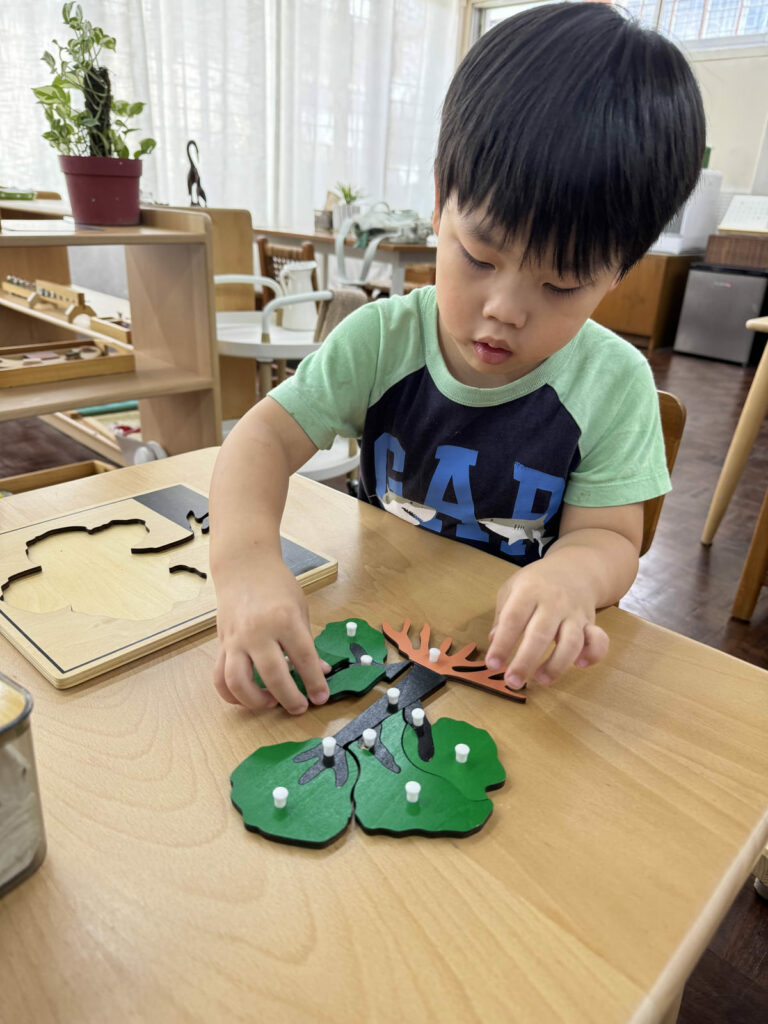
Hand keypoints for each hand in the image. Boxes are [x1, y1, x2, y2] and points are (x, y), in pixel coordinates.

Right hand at [213, 560, 329, 713]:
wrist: (244, 567)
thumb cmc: (276, 586)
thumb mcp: (300, 609)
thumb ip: (308, 643)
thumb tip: (322, 672)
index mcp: (284, 619)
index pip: (303, 658)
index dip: (314, 682)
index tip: (321, 697)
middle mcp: (258, 631)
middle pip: (273, 675)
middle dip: (290, 698)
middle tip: (300, 707)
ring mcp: (237, 639)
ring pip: (239, 681)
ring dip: (256, 701)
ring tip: (271, 703)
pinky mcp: (222, 645)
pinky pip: (220, 677)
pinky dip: (231, 695)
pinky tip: (246, 699)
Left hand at [485, 560, 608, 689]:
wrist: (575, 567)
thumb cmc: (537, 582)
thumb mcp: (512, 588)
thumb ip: (502, 615)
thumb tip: (494, 640)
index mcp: (529, 591)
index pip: (513, 619)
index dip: (502, 644)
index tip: (492, 664)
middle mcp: (553, 602)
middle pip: (541, 634)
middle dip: (525, 661)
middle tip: (512, 682)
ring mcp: (574, 613)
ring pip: (571, 642)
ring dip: (557, 665)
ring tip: (541, 679)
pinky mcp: (590, 623)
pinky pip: (598, 640)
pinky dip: (593, 654)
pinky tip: (579, 664)